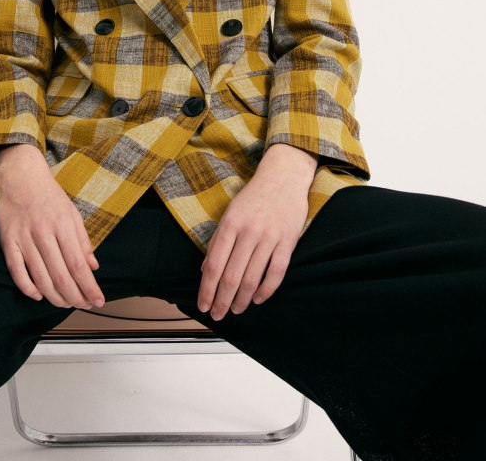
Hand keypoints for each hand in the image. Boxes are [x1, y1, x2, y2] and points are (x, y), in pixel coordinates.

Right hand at [0, 144, 104, 308]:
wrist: (20, 176)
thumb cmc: (49, 196)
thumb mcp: (72, 213)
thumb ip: (83, 240)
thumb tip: (93, 267)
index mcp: (63, 225)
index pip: (78, 265)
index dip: (89, 287)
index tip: (98, 300)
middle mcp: (43, 233)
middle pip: (61, 275)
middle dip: (75, 296)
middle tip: (83, 305)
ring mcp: (23, 238)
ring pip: (40, 277)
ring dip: (54, 296)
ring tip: (65, 303)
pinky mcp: (7, 240)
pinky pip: (16, 270)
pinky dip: (27, 287)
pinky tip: (38, 295)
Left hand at [197, 144, 317, 320]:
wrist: (283, 177)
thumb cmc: (253, 196)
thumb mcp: (229, 213)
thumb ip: (217, 240)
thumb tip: (205, 269)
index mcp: (230, 224)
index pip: (214, 265)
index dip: (206, 289)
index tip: (202, 305)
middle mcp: (248, 232)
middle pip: (231, 276)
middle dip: (222, 300)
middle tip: (217, 315)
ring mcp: (269, 237)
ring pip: (253, 279)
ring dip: (242, 300)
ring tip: (236, 309)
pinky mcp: (288, 241)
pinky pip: (276, 273)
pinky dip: (266, 290)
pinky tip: (258, 299)